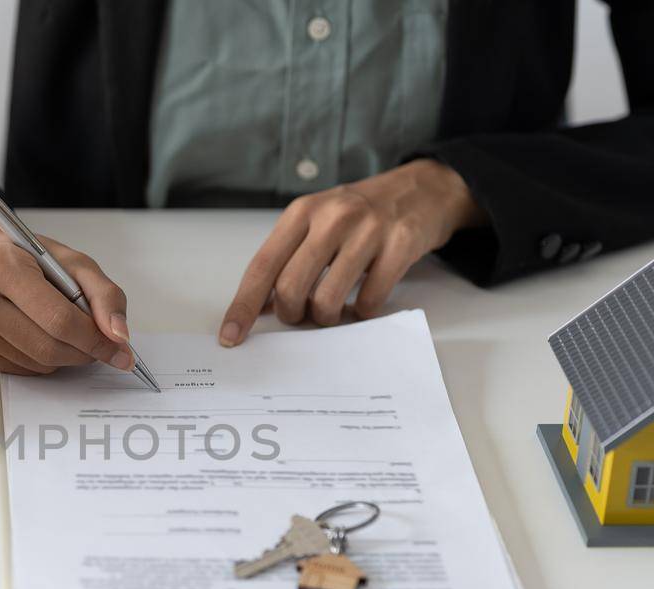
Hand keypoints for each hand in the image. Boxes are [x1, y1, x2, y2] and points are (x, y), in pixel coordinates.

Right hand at [0, 194, 134, 374]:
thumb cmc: (30, 260)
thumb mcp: (73, 263)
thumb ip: (105, 296)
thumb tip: (120, 338)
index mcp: (0, 266)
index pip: (58, 319)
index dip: (95, 339)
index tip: (120, 350)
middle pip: (48, 347)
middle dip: (83, 352)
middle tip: (97, 344)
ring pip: (36, 364)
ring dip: (63, 356)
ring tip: (60, 330)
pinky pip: (20, 371)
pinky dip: (40, 360)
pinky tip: (34, 334)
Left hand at [218, 159, 485, 344]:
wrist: (422, 189)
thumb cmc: (361, 213)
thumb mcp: (317, 222)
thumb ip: (288, 258)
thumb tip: (259, 307)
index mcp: (303, 212)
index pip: (262, 266)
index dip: (244, 306)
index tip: (231, 335)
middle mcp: (332, 216)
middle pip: (290, 287)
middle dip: (291, 315)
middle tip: (302, 316)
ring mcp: (368, 230)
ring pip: (327, 299)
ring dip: (326, 318)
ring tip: (334, 310)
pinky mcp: (400, 245)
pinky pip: (369, 301)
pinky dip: (362, 313)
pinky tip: (364, 301)